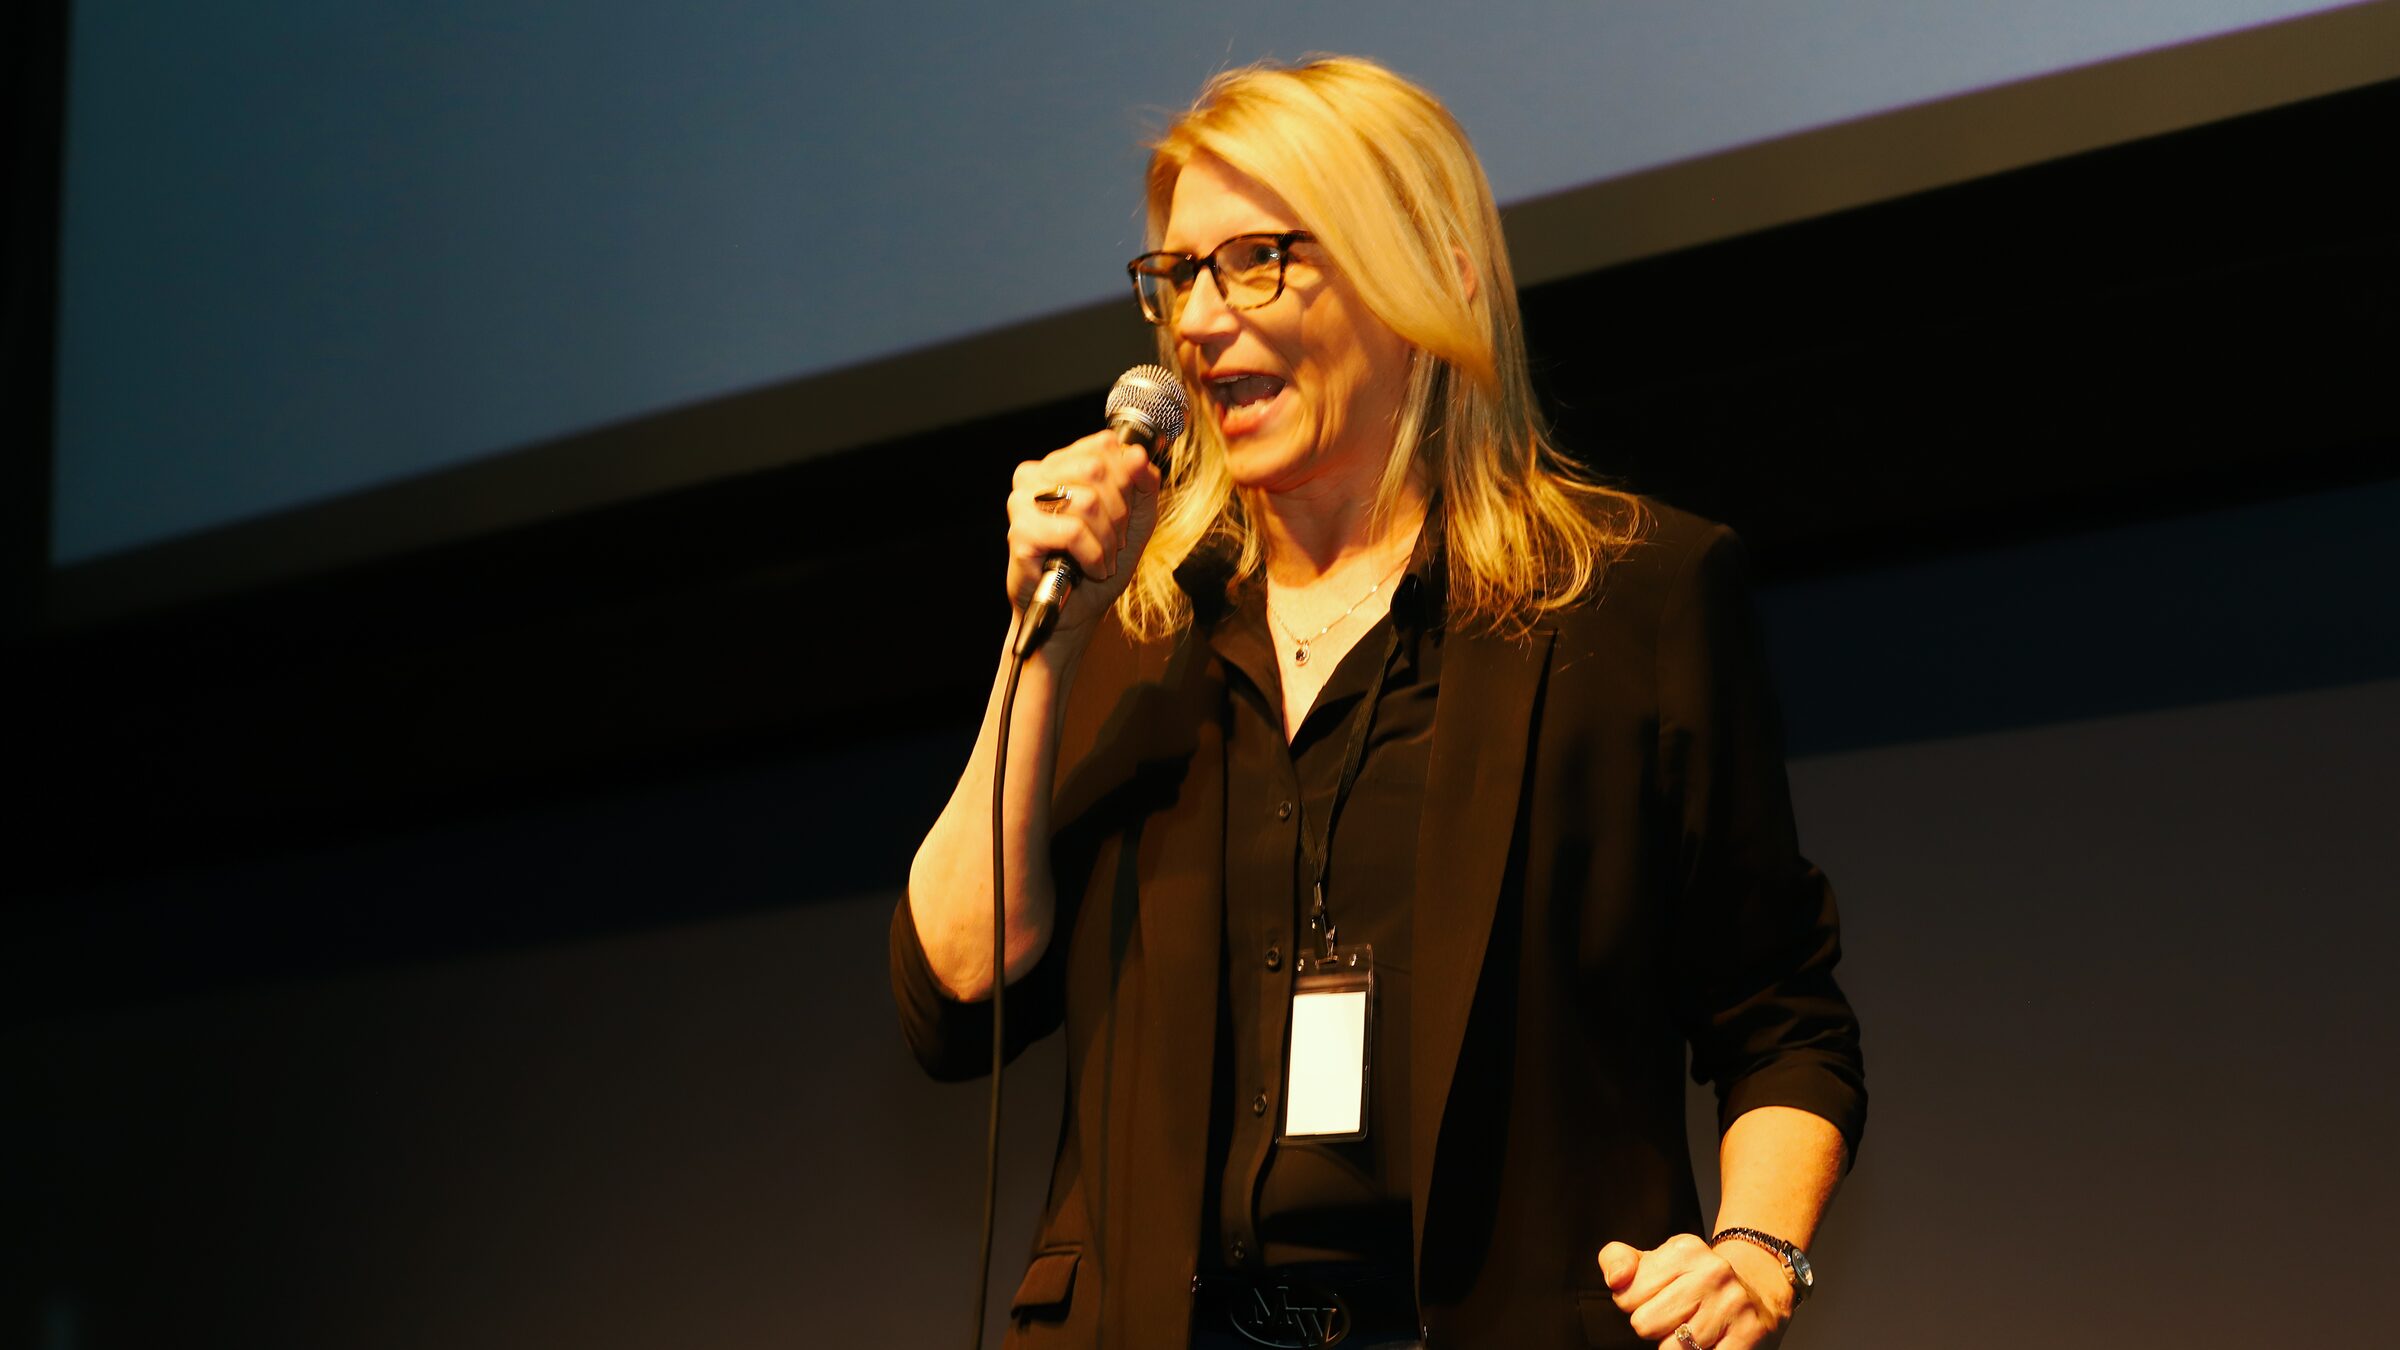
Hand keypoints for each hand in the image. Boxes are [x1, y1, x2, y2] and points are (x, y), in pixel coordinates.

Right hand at [1005, 431, 1162, 646]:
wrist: (1073, 613)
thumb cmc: (1097, 563)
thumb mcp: (1134, 520)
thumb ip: (1143, 485)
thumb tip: (1138, 455)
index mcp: (1059, 463)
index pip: (1104, 444)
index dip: (1128, 479)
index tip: (1127, 510)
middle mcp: (1035, 475)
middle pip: (1097, 469)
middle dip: (1119, 512)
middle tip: (1116, 540)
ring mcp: (1022, 502)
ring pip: (1087, 501)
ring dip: (1108, 539)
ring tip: (1104, 558)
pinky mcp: (1020, 533)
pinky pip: (1072, 532)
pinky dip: (1093, 555)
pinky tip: (1091, 569)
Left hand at [1598, 1234, 1789, 1349]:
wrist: (1759, 1292)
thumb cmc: (1694, 1281)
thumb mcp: (1656, 1262)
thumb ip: (1617, 1261)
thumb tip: (1616, 1279)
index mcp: (1684, 1250)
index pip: (1626, 1296)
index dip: (1635, 1305)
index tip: (1657, 1299)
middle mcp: (1712, 1272)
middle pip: (1645, 1324)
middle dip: (1655, 1328)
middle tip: (1677, 1318)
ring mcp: (1733, 1304)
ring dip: (1678, 1347)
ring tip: (1696, 1330)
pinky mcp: (1748, 1335)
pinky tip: (1711, 1344)